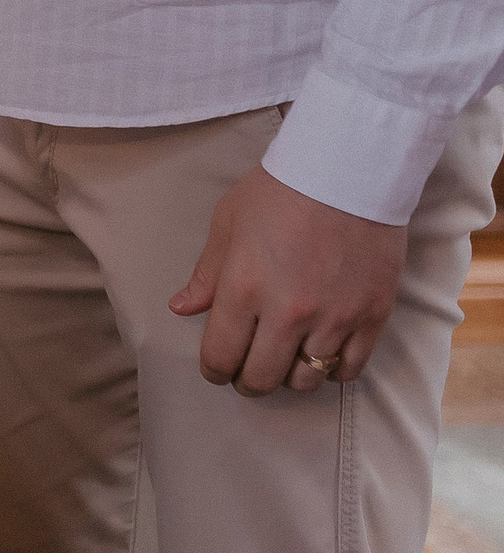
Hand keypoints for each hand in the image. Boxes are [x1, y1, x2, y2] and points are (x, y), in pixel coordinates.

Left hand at [170, 165, 405, 395]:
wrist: (348, 170)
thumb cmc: (279, 191)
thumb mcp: (228, 224)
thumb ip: (206, 274)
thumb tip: (180, 308)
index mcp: (243, 289)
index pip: (220, 356)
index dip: (213, 370)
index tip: (215, 369)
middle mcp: (288, 312)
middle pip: (261, 378)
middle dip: (247, 382)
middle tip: (246, 373)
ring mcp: (334, 318)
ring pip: (307, 381)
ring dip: (289, 378)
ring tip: (283, 362)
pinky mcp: (373, 317)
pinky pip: (351, 369)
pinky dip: (333, 371)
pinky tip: (321, 356)